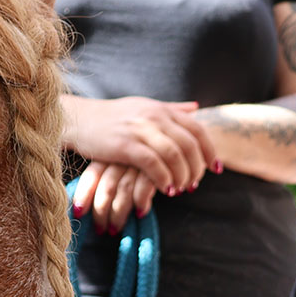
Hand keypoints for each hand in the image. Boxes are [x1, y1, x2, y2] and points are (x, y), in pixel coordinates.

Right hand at [61, 96, 217, 194]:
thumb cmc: (114, 116)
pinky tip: (165, 189)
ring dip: (181, 176)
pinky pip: (153, 164)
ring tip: (179, 189)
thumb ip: (172, 109)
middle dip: (196, 168)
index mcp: (162, 110)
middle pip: (189, 145)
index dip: (210, 150)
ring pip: (174, 155)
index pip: (197, 129)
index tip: (215, 169)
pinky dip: (163, 178)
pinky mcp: (125, 145)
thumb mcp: (145, 107)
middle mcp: (154, 117)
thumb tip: (196, 109)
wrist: (81, 119)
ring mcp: (140, 130)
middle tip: (194, 184)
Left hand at [72, 161, 157, 234]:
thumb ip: (108, 181)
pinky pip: (144, 188)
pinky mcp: (158, 168)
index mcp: (109, 155)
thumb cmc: (142, 165)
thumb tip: (85, 206)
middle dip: (101, 211)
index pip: (92, 175)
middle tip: (100, 229)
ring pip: (123, 191)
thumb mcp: (121, 166)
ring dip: (117, 214)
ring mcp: (139, 163)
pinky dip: (140, 203)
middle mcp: (122, 158)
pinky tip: (139, 214)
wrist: (175, 150)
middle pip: (106, 187)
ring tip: (114, 229)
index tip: (78, 213)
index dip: (83, 194)